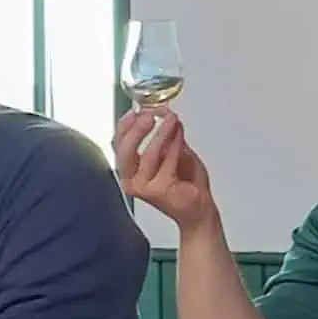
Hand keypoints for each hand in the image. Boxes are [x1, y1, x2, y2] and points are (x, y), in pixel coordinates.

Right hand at [114, 109, 216, 232]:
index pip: (119, 144)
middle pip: (124, 150)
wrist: (198, 208)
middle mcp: (132, 180)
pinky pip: (166, 162)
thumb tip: (163, 112)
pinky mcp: (158, 191)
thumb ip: (166, 135)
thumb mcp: (172, 151)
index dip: (125, 125)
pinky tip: (179, 134)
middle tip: (150, 115)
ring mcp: (143, 187)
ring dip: (161, 133)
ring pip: (148, 154)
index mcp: (130, 170)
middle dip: (137, 129)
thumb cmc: (185, 184)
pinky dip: (174, 145)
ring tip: (171, 119)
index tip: (138, 110)